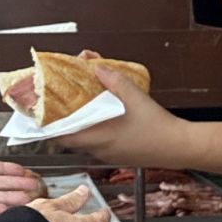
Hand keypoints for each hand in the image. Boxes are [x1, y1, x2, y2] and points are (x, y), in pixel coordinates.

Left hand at [55, 63, 187, 165]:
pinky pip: (98, 143)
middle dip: (65, 121)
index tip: (42, 114)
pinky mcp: (119, 154)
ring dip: (80, 125)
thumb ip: (114, 80)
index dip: (49, 126)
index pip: (62, 138)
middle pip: (72, 137)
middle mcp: (100, 150)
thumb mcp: (136, 98)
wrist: (180, 147)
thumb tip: (96, 66)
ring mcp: (109, 154)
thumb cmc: (159, 129)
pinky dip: (94, 130)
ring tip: (81, 106)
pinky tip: (103, 116)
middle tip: (60, 104)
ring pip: (85, 140)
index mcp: (100, 138)